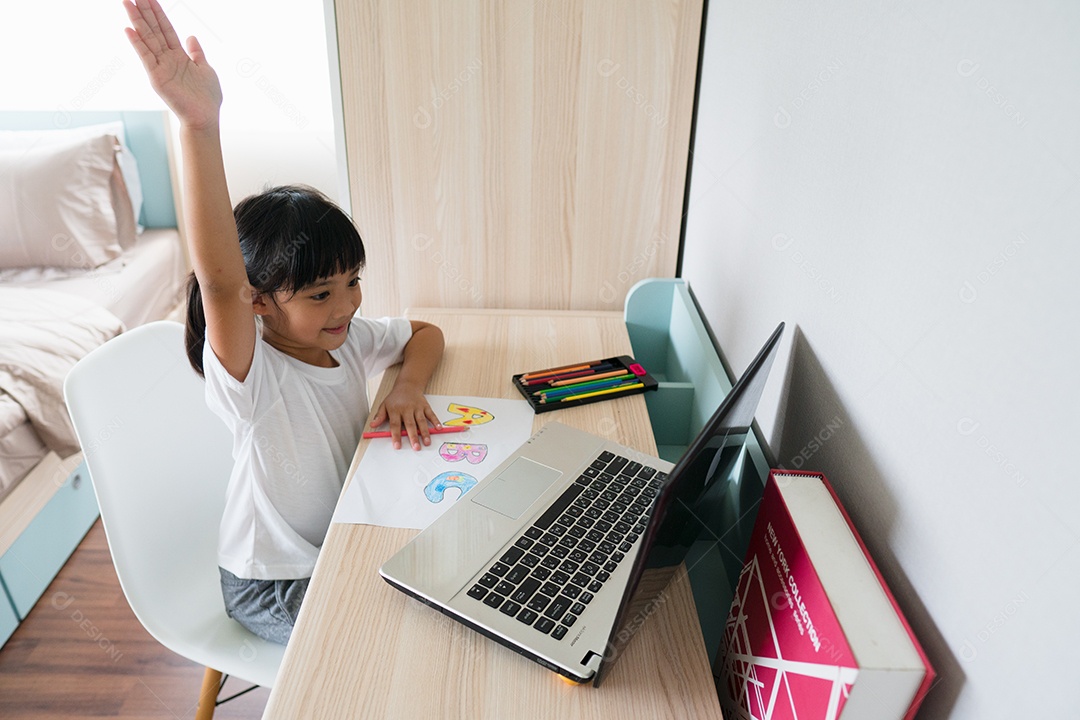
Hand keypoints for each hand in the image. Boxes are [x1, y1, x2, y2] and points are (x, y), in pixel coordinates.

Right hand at [123, 0, 221, 129]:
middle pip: (154, 30)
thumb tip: (191, 36)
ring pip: (147, 39)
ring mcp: (161, 67)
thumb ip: (196, 52)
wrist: (205, 117)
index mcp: (179, 55)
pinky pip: (146, 57)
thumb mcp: (205, 69)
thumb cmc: (207, 97)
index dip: (158, 13)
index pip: (166, 29)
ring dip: (137, 21)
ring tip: (127, 3)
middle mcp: (167, 58)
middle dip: (144, 11)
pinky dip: (137, 44)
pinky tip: (129, 30)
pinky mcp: (157, 77)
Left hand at [369, 384, 440, 450]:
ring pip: (421, 421)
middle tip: (416, 448)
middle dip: (413, 437)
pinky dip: (435, 421)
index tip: (397, 446)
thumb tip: (372, 426)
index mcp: (395, 410)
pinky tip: (438, 428)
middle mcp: (407, 409)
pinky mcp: (425, 406)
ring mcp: (417, 407)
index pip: (395, 424)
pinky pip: (431, 414)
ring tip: (427, 442)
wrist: (408, 385)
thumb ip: (379, 416)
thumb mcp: (384, 405)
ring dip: (425, 432)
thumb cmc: (395, 398)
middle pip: (410, 424)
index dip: (396, 435)